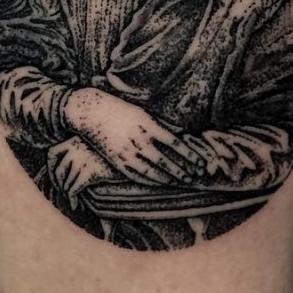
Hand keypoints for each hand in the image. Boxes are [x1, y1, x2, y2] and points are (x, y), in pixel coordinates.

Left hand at [47, 136, 114, 208]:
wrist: (133, 152)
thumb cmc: (113, 152)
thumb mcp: (94, 146)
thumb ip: (80, 151)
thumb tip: (66, 168)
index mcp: (75, 138)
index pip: (51, 153)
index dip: (50, 168)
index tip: (55, 179)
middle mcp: (75, 148)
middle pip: (57, 170)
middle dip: (58, 184)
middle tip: (64, 193)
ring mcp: (82, 159)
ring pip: (65, 182)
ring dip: (67, 194)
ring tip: (73, 200)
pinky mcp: (90, 172)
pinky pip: (73, 189)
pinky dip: (72, 199)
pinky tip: (76, 204)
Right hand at [63, 88, 205, 186]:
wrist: (92, 113)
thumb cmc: (121, 110)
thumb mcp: (143, 113)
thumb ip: (161, 126)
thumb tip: (182, 135)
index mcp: (147, 125)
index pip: (175, 143)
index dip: (189, 155)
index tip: (201, 162)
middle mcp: (138, 140)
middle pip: (166, 161)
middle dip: (183, 171)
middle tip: (196, 177)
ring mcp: (127, 153)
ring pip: (152, 172)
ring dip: (169, 179)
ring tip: (182, 182)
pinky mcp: (117, 162)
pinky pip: (137, 176)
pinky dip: (151, 181)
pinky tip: (161, 183)